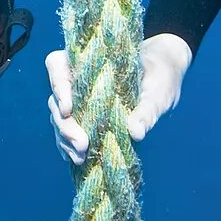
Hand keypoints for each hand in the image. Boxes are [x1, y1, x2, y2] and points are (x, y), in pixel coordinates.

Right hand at [44, 32, 191, 163]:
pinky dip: (70, 145)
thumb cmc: (161, 75)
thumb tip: (136, 133)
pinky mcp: (87, 117)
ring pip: (60, 118)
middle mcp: (78, 79)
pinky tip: (78, 159)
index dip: (57, 85)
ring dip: (66, 139)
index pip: (57, 65)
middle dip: (65, 125)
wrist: (164, 76)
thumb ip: (147, 109)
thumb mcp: (159, 90)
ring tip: (81, 157)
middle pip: (56, 99)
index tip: (68, 109)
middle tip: (83, 144)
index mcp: (90, 61)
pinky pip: (68, 131)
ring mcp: (80, 99)